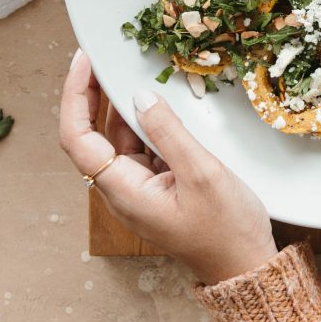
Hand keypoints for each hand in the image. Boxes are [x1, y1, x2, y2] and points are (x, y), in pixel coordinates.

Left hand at [59, 50, 277, 283]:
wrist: (245, 263)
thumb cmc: (225, 227)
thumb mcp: (201, 173)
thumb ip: (168, 133)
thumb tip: (141, 95)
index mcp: (124, 192)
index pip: (79, 139)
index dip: (75, 98)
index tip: (84, 63)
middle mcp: (123, 190)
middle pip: (92, 136)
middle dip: (91, 95)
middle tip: (101, 57)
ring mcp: (139, 188)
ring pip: (118, 139)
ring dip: (120, 105)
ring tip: (127, 69)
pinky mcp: (157, 185)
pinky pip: (141, 146)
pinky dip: (143, 120)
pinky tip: (155, 99)